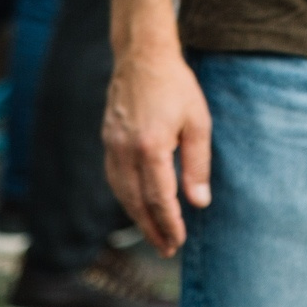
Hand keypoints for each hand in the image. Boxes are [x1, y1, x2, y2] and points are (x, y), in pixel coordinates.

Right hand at [104, 42, 212, 255]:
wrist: (142, 57)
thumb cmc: (176, 87)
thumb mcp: (198, 123)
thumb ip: (197, 165)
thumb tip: (198, 203)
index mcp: (150, 147)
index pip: (159, 198)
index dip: (169, 224)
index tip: (178, 241)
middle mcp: (125, 151)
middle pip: (137, 202)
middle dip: (153, 229)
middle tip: (167, 249)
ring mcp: (112, 146)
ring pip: (122, 194)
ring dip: (137, 218)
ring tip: (155, 235)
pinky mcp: (107, 141)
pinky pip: (114, 179)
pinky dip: (126, 198)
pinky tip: (137, 207)